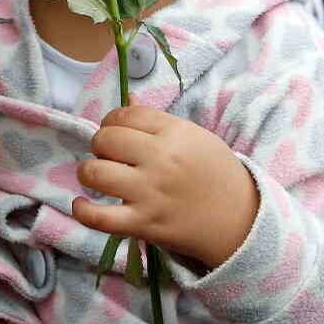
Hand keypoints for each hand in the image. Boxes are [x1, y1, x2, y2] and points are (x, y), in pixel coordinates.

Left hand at [71, 104, 258, 267]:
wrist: (241, 220)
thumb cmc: (215, 173)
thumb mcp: (194, 137)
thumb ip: (157, 120)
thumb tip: (127, 99)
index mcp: (174, 133)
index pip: (124, 114)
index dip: (112, 121)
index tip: (116, 132)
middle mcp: (160, 159)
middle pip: (105, 139)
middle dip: (100, 144)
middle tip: (110, 155)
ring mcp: (150, 193)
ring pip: (95, 173)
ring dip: (89, 172)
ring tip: (98, 176)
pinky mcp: (144, 224)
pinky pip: (100, 218)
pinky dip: (83, 211)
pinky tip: (82, 204)